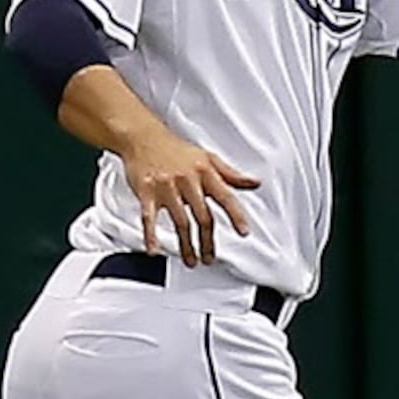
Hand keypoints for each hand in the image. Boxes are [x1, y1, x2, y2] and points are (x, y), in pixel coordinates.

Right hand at [122, 127, 259, 266]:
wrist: (143, 137)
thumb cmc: (176, 150)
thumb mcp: (207, 157)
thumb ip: (231, 174)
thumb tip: (255, 183)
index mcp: (205, 172)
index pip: (226, 196)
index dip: (236, 215)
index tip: (243, 232)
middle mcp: (188, 180)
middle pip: (203, 216)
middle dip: (207, 241)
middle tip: (210, 258)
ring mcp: (167, 187)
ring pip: (180, 221)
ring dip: (187, 245)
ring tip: (191, 260)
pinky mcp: (147, 192)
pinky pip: (148, 217)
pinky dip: (151, 235)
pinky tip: (154, 249)